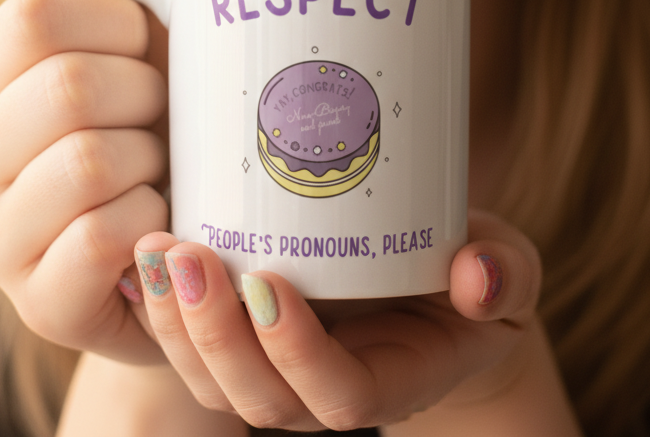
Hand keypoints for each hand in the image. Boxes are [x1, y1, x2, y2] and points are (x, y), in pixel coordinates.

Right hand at [0, 0, 170, 361]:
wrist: (175, 246)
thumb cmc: (156, 133)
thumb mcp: (147, 54)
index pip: (32, 17)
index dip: (117, 21)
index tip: (149, 46)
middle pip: (68, 87)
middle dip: (146, 94)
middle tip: (165, 115)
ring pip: (88, 160)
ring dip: (154, 158)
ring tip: (161, 169)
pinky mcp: (38, 302)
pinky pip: (104, 234)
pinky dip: (154, 219)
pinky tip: (158, 221)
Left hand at [131, 212, 577, 432]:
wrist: (433, 285)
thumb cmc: (467, 275)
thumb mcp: (506, 269)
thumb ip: (507, 274)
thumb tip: (483, 277)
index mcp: (391, 377)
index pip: (336, 396)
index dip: (296, 352)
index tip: (268, 283)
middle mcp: (325, 385)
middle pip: (256, 398)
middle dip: (212, 335)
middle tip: (186, 257)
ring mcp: (281, 364)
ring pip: (212, 379)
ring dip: (174, 322)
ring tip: (153, 252)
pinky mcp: (249, 334)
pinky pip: (194, 346)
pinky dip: (161, 309)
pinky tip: (141, 257)